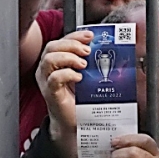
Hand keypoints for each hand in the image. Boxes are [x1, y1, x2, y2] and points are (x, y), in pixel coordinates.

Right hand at [36, 30, 92, 157]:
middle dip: (71, 44)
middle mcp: (48, 69)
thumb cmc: (82, 98)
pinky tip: (79, 77)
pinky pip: (54, 78)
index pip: (61, 41)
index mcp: (57, 62)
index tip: (90, 35)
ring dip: (69, 58)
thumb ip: (93, 62)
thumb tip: (111, 48)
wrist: (77, 122)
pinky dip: (67, 74)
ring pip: (49, 59)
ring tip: (83, 64)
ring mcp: (47, 81)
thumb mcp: (89, 76)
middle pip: (52, 46)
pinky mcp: (51, 93)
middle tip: (88, 51)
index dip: (74, 36)